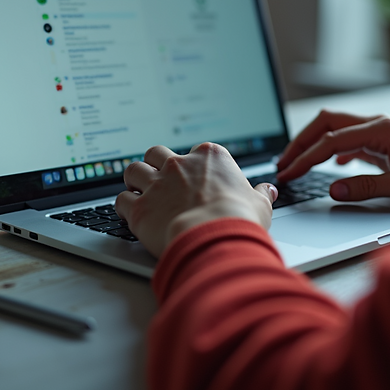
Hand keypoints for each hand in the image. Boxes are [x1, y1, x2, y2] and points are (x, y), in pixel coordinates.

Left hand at [116, 143, 277, 257]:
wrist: (215, 238)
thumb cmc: (239, 219)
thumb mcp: (259, 204)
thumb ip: (260, 194)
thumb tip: (268, 191)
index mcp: (209, 157)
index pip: (193, 152)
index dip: (191, 167)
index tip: (193, 179)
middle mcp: (179, 165)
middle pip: (156, 153)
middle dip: (155, 165)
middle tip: (159, 180)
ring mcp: (157, 185)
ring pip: (133, 170)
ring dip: (134, 180)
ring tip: (139, 192)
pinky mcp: (140, 208)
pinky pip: (121, 200)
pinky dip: (124, 206)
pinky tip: (129, 214)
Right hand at [276, 110, 389, 202]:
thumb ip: (369, 187)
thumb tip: (335, 189)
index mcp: (382, 130)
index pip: (331, 140)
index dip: (306, 157)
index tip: (289, 173)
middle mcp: (378, 124)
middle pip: (326, 123)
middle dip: (301, 142)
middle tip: (283, 164)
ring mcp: (378, 131)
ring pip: (334, 128)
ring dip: (312, 143)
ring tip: (295, 164)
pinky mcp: (381, 141)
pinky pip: (346, 138)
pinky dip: (329, 149)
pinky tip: (327, 166)